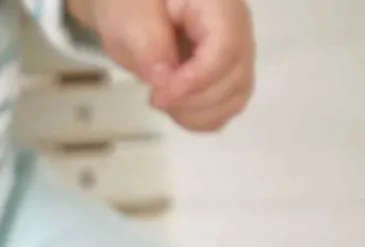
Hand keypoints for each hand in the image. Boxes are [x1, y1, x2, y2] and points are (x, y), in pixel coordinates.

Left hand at [68, 0, 255, 131]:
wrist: (133, 11)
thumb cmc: (131, 5)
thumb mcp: (127, 16)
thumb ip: (146, 41)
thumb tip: (165, 77)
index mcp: (216, 1)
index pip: (225, 45)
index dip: (196, 79)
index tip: (160, 95)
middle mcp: (237, 23)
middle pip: (236, 74)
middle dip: (192, 99)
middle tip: (155, 95)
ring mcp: (236, 50)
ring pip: (236, 95)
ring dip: (196, 112)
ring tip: (164, 98)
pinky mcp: (228, 73)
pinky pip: (229, 106)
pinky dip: (202, 118)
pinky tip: (177, 107)